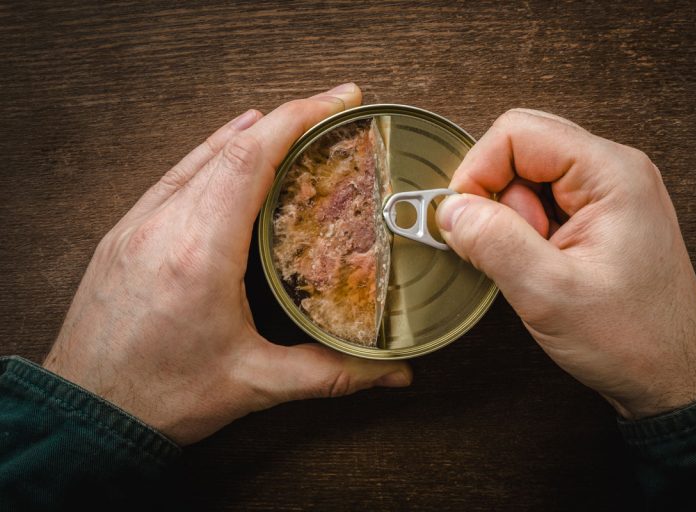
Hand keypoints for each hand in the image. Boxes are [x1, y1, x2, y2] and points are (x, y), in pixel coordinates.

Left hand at [44, 84, 411, 444]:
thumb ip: (332, 373)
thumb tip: (392, 371)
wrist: (86, 415)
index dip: (300, 118)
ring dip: (249, 133)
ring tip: (292, 124)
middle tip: (333, 112)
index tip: (340, 100)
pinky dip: (210, 153)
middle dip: (287, 120)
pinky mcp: (124, 233)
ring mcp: (137, 224)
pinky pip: (174, 176)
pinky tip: (228, 147)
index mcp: (200, 252)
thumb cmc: (161, 397)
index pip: (252, 157)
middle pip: (230, 146)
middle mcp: (164, 225)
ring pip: (200, 155)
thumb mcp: (256, 383)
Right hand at [436, 109, 695, 418]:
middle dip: (495, 196)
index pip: (518, 132)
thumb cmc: (631, 340)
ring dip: (512, 219)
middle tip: (505, 246)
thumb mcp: (548, 293)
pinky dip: (525, 231)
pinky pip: (543, 203)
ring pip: (528, 178)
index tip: (462, 218)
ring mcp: (609, 194)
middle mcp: (613, 172)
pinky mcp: (599, 217)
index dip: (477, 170)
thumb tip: (450, 209)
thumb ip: (493, 242)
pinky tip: (541, 265)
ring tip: (536, 264)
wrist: (670, 378)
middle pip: (522, 148)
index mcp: (611, 174)